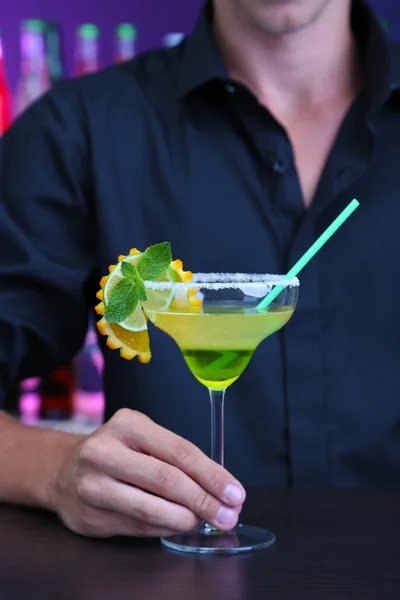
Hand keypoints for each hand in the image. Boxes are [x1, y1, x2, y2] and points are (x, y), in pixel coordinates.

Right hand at [54, 409, 244, 537]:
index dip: (212, 475)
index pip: (180, 451)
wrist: (63, 470)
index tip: (235, 493)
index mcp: (128, 425)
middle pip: (168, 480)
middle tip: (227, 515)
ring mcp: (93, 485)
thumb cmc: (116, 451)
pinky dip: (165, 529)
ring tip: (205, 521)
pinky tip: (178, 525)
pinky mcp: (89, 516)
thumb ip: (175, 457)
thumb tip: (219, 488)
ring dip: (187, 519)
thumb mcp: (142, 437)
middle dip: (205, 501)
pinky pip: (138, 527)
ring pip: (152, 509)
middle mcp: (105, 451)